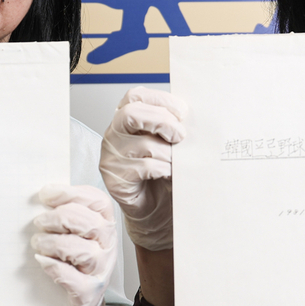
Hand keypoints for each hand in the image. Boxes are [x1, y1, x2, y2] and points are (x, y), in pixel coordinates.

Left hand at [32, 184, 117, 305]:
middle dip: (59, 219)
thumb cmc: (76, 261)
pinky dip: (55, 268)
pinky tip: (43, 261)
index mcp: (105, 223)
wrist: (84, 300)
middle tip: (39, 222)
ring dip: (54, 243)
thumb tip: (42, 198)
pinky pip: (73, 278)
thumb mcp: (76, 232)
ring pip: (83, 250)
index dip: (71, 194)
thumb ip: (65, 214)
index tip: (46, 194)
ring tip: (38, 243)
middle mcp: (108, 245)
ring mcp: (101, 269)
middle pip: (90, 223)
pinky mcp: (89, 292)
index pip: (97, 200)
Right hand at [99, 87, 184, 250]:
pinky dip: (164, 170)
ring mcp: (110, 157)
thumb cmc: (163, 172)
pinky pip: (144, 168)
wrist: (156, 210)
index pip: (135, 96)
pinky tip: (169, 176)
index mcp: (125, 118)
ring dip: (169, 154)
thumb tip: (194, 116)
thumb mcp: (168, 143)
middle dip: (162, 121)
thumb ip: (173, 126)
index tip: (183, 112)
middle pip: (131, 113)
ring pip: (144, 145)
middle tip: (181, 136)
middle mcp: (113, 135)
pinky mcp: (114, 179)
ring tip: (179, 163)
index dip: (160, 100)